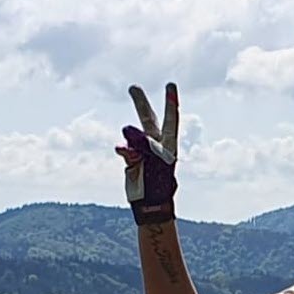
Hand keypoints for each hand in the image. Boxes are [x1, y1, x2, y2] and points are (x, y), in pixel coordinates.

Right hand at [116, 82, 178, 225]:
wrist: (151, 207)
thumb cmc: (158, 187)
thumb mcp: (155, 164)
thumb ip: (142, 144)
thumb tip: (126, 131)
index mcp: (168, 146)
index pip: (170, 120)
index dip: (170, 102)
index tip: (170, 85)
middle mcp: (155, 146)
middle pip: (148, 120)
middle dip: (140, 104)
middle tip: (132, 88)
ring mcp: (142, 153)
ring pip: (133, 135)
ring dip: (132, 138)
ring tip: (137, 156)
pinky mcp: (131, 161)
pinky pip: (124, 150)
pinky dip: (123, 151)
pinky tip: (123, 153)